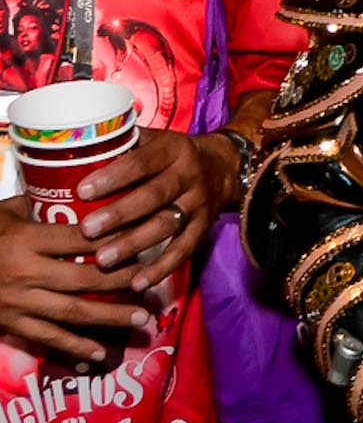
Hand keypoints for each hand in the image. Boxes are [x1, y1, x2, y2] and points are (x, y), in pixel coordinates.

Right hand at [0, 197, 155, 361]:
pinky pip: (48, 337)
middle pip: (84, 279)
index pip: (78, 240)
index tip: (143, 235)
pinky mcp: (10, 323)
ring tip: (141, 318)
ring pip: (72, 312)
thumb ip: (37, 206)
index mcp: (24, 240)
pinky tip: (100, 353)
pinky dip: (75, 347)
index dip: (113, 238)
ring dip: (109, 317)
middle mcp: (24, 273)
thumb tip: (79, 194)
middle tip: (152, 281)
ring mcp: (17, 302)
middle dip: (122, 282)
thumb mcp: (2, 212)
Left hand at [76, 127, 236, 292]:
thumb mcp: (154, 139)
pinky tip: (137, 283)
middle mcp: (189, 176)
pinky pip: (183, 251)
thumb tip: (77, 147)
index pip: (142, 162)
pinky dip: (161, 269)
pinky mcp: (203, 229)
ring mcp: (198, 204)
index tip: (83, 191)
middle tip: (87, 229)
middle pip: (153, 196)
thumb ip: (123, 143)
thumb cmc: (172, 154)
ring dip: (134, 244)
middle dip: (119, 214)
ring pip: (166, 226)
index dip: (113, 176)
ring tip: (103, 259)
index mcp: (173, 149)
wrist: (224, 167)